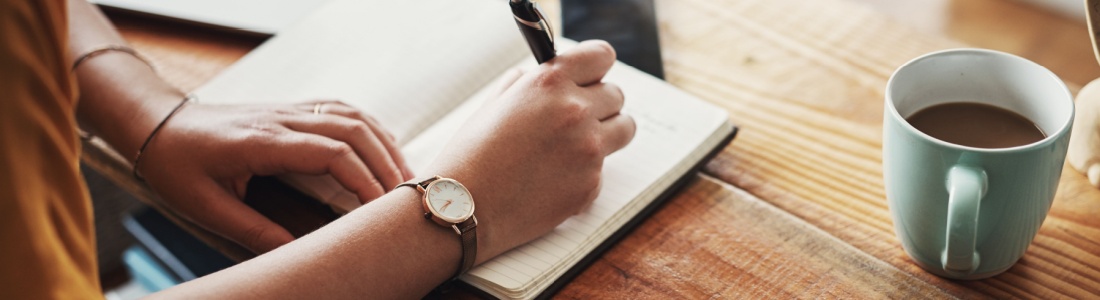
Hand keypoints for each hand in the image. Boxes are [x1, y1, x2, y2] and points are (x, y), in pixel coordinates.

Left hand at [137, 100, 412, 253]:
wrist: (156, 124)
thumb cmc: (176, 165)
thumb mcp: (205, 206)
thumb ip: (253, 231)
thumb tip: (295, 256)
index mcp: (262, 142)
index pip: (331, 153)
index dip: (363, 179)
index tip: (379, 208)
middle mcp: (281, 119)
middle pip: (352, 129)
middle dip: (386, 162)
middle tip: (405, 196)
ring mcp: (287, 109)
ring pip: (351, 115)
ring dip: (383, 143)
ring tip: (404, 174)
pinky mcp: (290, 109)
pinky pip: (340, 109)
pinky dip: (369, 127)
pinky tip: (382, 146)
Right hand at [422, 40, 635, 261]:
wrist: (460, 208)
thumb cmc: (470, 156)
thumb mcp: (494, 104)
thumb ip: (528, 85)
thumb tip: (547, 80)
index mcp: (549, 82)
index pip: (601, 56)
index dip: (596, 67)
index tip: (592, 76)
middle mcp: (575, 111)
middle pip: (616, 95)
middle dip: (599, 104)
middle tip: (577, 118)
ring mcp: (588, 150)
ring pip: (623, 130)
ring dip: (605, 134)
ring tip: (576, 146)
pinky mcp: (590, 186)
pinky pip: (601, 170)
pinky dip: (584, 174)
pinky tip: (552, 181)